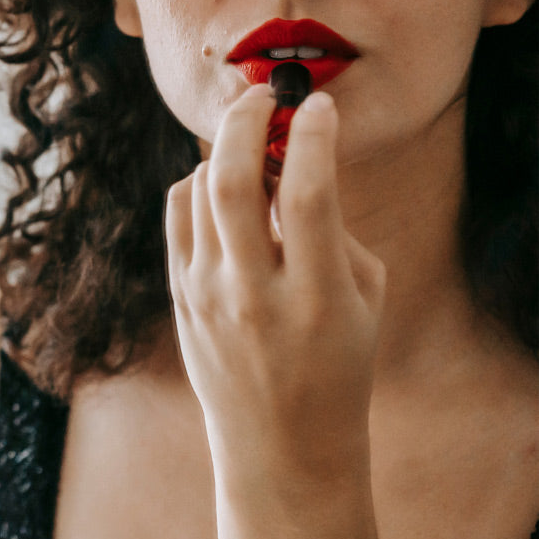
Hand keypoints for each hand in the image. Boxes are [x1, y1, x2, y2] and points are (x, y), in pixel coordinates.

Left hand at [165, 85, 385, 476]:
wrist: (279, 442)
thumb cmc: (336, 362)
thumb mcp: (360, 298)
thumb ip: (329, 226)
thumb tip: (289, 155)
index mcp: (316, 299)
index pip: (310, 196)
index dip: (314, 136)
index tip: (319, 105)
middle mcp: (252, 295)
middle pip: (233, 180)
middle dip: (246, 120)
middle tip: (264, 95)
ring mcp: (205, 295)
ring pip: (200, 188)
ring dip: (228, 150)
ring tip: (255, 149)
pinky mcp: (178, 294)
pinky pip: (179, 211)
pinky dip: (200, 182)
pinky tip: (225, 187)